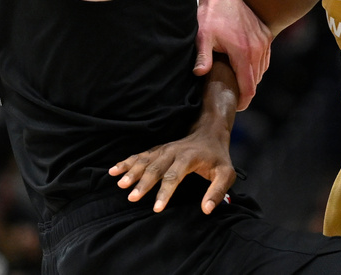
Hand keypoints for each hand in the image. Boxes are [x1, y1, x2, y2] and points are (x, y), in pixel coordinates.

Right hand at [108, 129, 235, 214]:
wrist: (210, 132)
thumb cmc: (218, 157)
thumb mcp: (226, 173)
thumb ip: (217, 191)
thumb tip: (207, 210)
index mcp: (189, 157)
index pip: (175, 176)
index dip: (165, 192)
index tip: (157, 208)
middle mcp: (174, 151)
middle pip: (156, 168)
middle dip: (143, 183)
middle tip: (132, 198)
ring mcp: (163, 149)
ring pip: (145, 161)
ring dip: (132, 172)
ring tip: (120, 184)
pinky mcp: (157, 150)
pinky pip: (140, 156)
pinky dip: (126, 163)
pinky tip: (114, 170)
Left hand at [195, 0, 271, 109]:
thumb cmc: (210, 14)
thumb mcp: (202, 37)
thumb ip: (203, 56)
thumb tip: (199, 73)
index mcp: (244, 52)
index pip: (249, 86)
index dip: (243, 101)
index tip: (235, 107)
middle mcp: (258, 47)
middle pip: (256, 79)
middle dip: (246, 90)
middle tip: (231, 96)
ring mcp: (264, 40)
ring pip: (262, 68)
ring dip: (252, 77)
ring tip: (237, 82)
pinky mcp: (265, 33)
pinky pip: (265, 57)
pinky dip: (258, 64)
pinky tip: (246, 66)